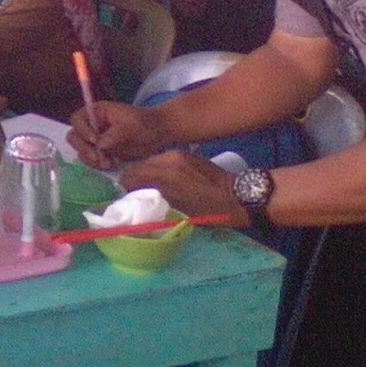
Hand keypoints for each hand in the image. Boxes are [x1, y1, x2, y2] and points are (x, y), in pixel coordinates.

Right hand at [67, 100, 172, 170]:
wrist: (159, 134)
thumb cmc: (145, 123)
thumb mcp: (130, 125)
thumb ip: (113, 134)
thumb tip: (99, 146)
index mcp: (96, 112)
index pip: (77, 120)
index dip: (82, 130)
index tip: (95, 140)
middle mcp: (92, 125)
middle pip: (75, 137)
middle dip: (84, 149)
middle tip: (98, 158)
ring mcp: (96, 140)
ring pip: (82, 151)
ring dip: (92, 159)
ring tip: (109, 163)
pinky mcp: (103, 152)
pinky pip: (93, 160)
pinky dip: (100, 164)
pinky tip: (113, 164)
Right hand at [120, 151, 244, 221]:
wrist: (241, 196)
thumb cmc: (212, 211)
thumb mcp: (181, 211)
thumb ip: (157, 202)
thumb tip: (139, 202)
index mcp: (166, 175)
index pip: (132, 175)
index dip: (124, 187)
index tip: (124, 199)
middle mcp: (168, 159)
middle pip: (138, 166)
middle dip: (132, 180)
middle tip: (133, 195)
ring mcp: (177, 155)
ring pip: (149, 162)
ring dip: (144, 174)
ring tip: (147, 189)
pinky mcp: (185, 154)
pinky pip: (161, 160)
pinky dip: (156, 169)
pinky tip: (161, 181)